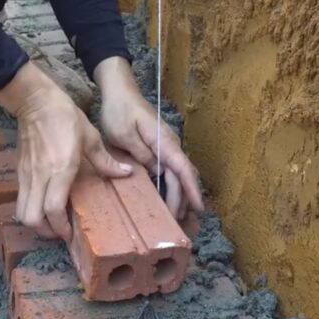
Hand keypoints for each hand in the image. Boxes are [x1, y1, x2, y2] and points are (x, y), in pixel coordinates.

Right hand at [0, 62, 130, 240]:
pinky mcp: (19, 171)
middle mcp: (40, 176)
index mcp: (60, 169)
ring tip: (51, 221)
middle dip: (45, 232)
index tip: (71, 234)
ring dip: (35, 222)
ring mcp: (26, 174)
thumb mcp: (91, 136)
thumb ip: (106, 160)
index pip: (53, 210)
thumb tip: (126, 173)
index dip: (61, 228)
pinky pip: (21, 198)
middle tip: (61, 231)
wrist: (34, 101)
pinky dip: (31, 208)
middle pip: (31, 218)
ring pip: (22, 212)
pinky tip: (44, 203)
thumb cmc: (65, 116)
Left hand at [94, 57, 204, 220]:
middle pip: (182, 177)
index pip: (183, 169)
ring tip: (180, 220)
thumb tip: (157, 171)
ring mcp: (166, 148)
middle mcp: (170, 145)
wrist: (120, 92)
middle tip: (180, 226)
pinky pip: (171, 172)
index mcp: (164, 142)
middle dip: (184, 202)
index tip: (198, 209)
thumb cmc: (120, 111)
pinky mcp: (160, 150)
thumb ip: (141, 153)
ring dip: (180, 197)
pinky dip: (173, 188)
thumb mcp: (124, 134)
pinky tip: (170, 201)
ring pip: (179, 176)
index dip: (191, 191)